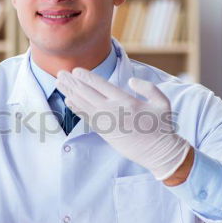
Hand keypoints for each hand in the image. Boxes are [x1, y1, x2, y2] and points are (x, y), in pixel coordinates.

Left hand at [56, 68, 190, 180]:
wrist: (159, 152)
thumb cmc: (162, 126)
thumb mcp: (162, 102)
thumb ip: (147, 87)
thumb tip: (131, 80)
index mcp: (127, 101)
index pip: (101, 85)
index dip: (86, 77)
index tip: (75, 70)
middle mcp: (113, 111)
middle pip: (87, 93)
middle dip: (72, 83)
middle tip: (60, 73)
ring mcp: (107, 123)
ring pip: (84, 105)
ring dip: (70, 93)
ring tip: (59, 84)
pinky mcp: (105, 133)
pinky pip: (87, 118)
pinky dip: (76, 109)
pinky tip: (68, 101)